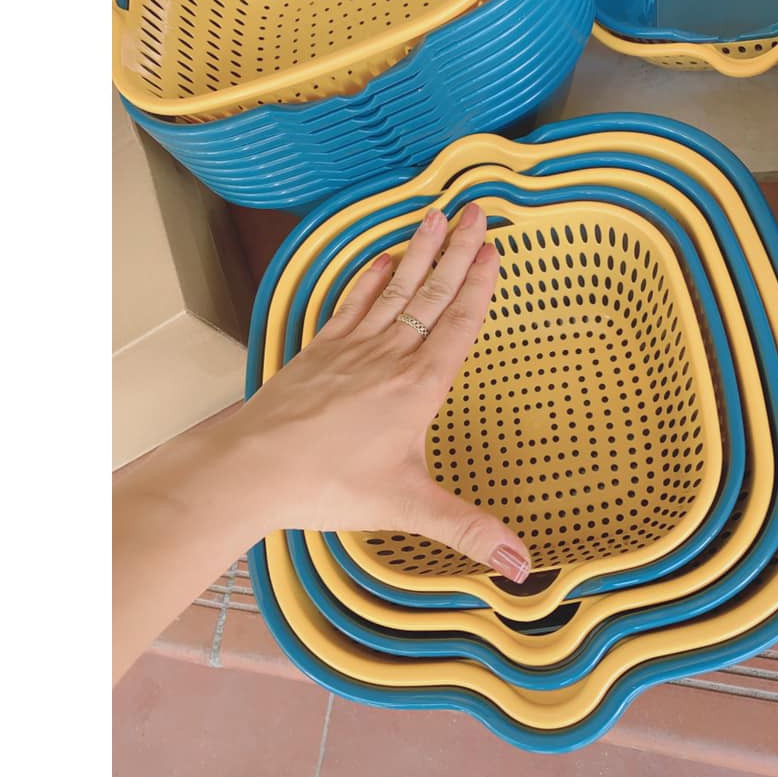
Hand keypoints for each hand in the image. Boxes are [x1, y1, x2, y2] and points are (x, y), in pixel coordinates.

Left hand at [222, 202, 531, 582]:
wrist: (255, 466)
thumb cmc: (328, 484)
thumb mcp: (408, 508)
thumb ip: (468, 530)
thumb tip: (522, 565)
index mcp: (418, 385)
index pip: (458, 323)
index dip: (479, 285)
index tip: (493, 249)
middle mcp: (390, 354)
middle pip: (432, 292)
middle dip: (457, 250)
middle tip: (474, 211)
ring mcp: (352, 346)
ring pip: (395, 288)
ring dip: (418, 250)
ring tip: (435, 215)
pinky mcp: (321, 348)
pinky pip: (353, 301)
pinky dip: (370, 276)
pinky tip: (380, 259)